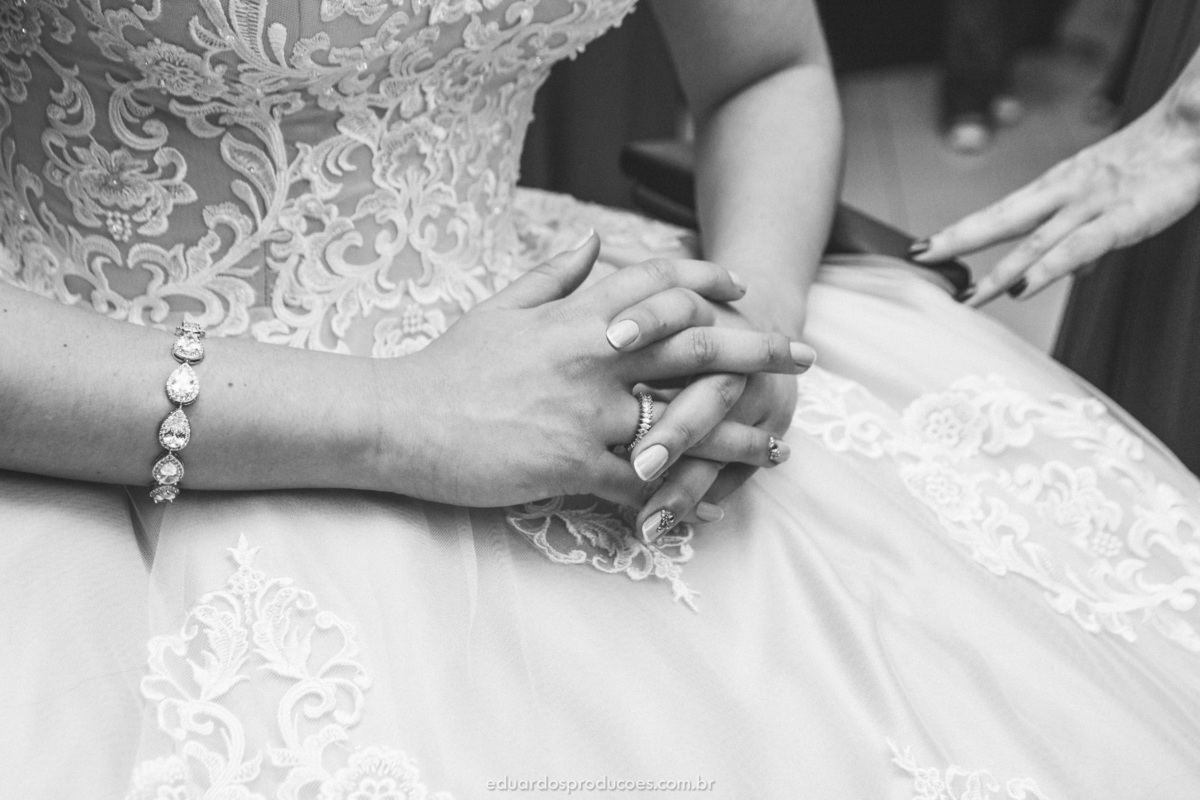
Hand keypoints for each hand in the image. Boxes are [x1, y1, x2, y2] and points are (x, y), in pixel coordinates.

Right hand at [379, 236, 811, 507]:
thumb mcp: (501, 307)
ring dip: (737, 437)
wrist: (401, 422)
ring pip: (684, 423)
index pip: (658, 286)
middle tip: (802, 358)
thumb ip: (555, 273)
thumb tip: (595, 239)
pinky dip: (679, 498)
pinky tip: (708, 509)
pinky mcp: (573, 465)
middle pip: (695, 347)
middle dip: (756, 352)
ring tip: (775, 450)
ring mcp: (588, 414)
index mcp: (577, 316)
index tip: (742, 288)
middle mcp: (594, 358)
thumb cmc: (449, 366)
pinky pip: (643, 484)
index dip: (707, 282)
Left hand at [913, 100, 1199, 304]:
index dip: (961, 230)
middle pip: (1002, 219)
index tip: (923, 247)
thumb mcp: (1111, 200)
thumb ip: (1087, 237)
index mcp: (1060, 185)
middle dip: (958, 240)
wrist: (1196, 131)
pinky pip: (1080, 247)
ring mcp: (1093, 205)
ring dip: (998, 271)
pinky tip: (1023, 288)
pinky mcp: (1125, 218)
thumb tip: (1071, 269)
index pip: (1000, 211)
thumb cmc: (1155, 162)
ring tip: (967, 297)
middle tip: (920, 258)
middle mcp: (1066, 193)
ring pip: (1035, 241)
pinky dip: (1050, 268)